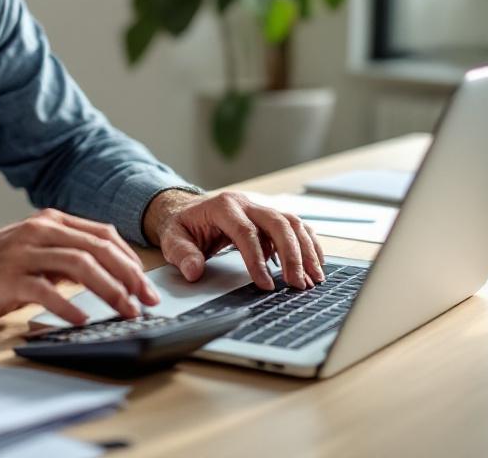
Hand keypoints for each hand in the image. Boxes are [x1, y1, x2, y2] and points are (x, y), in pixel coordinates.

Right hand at [0, 209, 159, 324]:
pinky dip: (69, 307)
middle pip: (98, 248)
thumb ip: (68, 257)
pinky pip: (46, 290)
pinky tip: (82, 321)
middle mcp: (39, 230)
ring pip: (80, 265)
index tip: (146, 287)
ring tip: (124, 312)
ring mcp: (23, 252)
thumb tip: (112, 276)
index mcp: (51, 221)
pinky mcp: (8, 277)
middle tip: (145, 302)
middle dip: (128, 277)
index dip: (131, 261)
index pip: (104, 234)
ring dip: (109, 290)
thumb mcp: (36, 252)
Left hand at [144, 190, 325, 289]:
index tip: (265, 284)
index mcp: (223, 206)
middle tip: (297, 283)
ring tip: (314, 278)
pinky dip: (308, 243)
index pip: (246, 232)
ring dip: (306, 250)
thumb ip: (182, 254)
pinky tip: (315, 263)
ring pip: (292, 223)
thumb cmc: (182, 225)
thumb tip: (193, 271)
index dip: (257, 259)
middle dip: (292, 255)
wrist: (186, 210)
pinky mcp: (269, 217)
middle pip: (278, 223)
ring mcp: (260, 208)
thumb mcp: (173, 238)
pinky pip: (295, 226)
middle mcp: (246, 203)